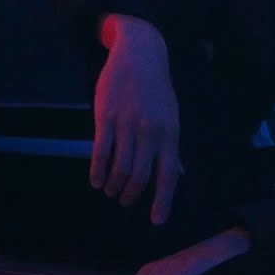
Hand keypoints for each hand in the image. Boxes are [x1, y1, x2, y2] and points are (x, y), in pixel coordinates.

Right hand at [93, 14, 181, 223]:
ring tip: (110, 191)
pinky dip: (98, 171)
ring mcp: (127, 124)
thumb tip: (178, 175)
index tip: (156, 221)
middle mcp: (150, 132)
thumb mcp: (171, 117)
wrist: (140, 53)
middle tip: (125, 201)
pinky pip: (101, 152)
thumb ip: (171, 147)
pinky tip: (96, 181)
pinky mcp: (106, 117)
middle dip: (131, 195)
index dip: (163, 201)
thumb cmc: (157, 90)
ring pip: (120, 167)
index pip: (168, 176)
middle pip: (140, 176)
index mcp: (170, 134)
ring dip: (114, 186)